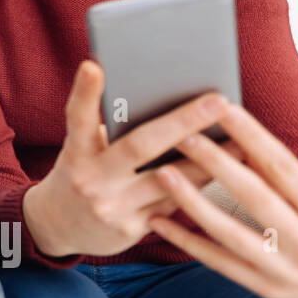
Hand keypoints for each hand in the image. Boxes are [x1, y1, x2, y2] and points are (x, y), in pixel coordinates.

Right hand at [22, 60, 237, 257]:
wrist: (57, 227)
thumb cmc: (80, 173)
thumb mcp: (81, 150)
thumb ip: (110, 133)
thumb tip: (162, 105)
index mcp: (76, 153)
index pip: (78, 118)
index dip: (84, 93)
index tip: (93, 66)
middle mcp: (90, 180)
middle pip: (140, 146)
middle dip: (183, 122)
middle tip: (217, 101)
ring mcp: (111, 207)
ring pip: (170, 179)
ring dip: (209, 160)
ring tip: (240, 140)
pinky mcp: (130, 230)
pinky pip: (174, 205)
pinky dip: (200, 186)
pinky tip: (227, 174)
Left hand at [148, 104, 297, 297]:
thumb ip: (293, 180)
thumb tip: (248, 141)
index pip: (284, 168)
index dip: (253, 137)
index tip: (223, 108)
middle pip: (256, 197)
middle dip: (218, 164)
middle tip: (183, 135)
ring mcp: (287, 270)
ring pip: (231, 233)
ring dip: (193, 202)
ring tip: (162, 173)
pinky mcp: (266, 289)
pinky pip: (220, 263)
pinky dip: (187, 242)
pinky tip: (158, 221)